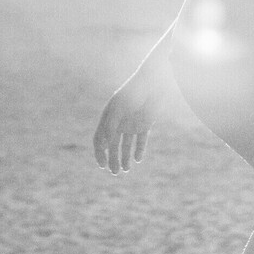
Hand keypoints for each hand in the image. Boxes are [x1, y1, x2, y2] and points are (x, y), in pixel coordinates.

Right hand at [93, 57, 173, 174]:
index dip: (99, 153)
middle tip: (115, 173)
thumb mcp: (120, 106)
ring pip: (126, 145)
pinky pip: (140, 140)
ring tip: (126, 170)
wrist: (155, 81)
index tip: (102, 165)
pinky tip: (138, 159)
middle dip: (112, 160)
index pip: (99, 139)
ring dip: (124, 158)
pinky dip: (139, 150)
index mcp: (108, 117)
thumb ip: (111, 123)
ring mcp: (131, 123)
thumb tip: (103, 142)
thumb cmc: (135, 90)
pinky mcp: (145, 124)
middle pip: (112, 146)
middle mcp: (118, 122)